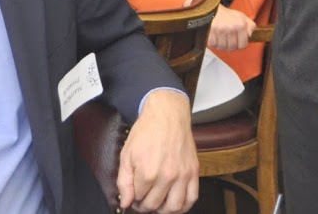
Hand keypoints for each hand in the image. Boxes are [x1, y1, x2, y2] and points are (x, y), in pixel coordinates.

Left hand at [118, 90, 198, 212]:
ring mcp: (182, 175)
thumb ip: (124, 181)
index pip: (138, 199)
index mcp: (147, 172)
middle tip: (143, 199)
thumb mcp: (127, 153)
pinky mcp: (193, 172)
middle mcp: (166, 176)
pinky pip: (192, 198)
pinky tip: (175, 203)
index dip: (134, 198)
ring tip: (158, 203)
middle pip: (154, 205)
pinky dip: (183, 206)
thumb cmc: (146, 131)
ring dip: (163, 210)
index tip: (134, 194)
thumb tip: (126, 202)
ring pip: (174, 207)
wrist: (167, 114)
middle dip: (145, 205)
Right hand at [208, 5, 255, 51]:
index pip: (242, 45)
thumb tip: (250, 35)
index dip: (240, 45)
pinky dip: (213, 43)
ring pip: (222, 47)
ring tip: (221, 39)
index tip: (237, 42)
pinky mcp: (211, 31)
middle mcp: (231, 28)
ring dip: (221, 45)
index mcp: (240, 25)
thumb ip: (251, 26)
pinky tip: (215, 38)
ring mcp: (220, 30)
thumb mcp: (242, 17)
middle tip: (228, 41)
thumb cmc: (228, 15)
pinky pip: (213, 44)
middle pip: (232, 47)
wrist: (213, 8)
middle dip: (230, 46)